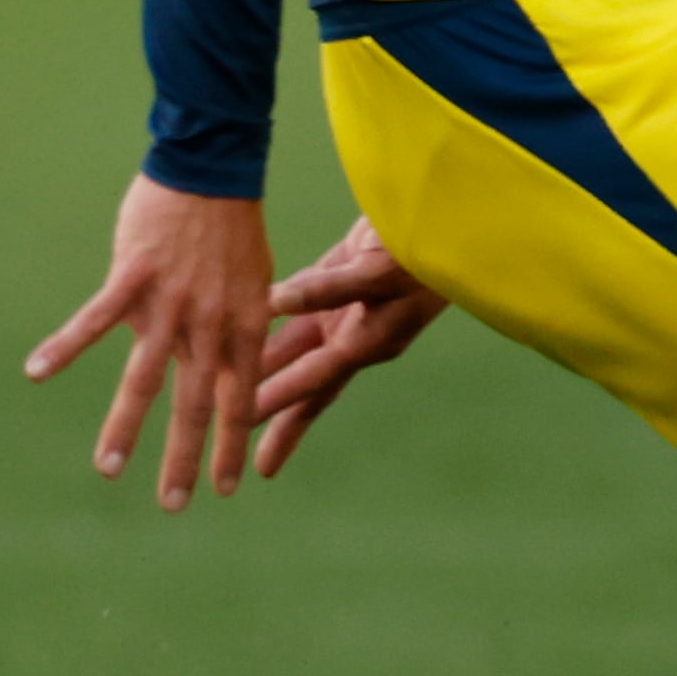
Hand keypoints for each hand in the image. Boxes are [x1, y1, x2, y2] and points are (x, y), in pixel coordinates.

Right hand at [27, 176, 274, 509]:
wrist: (212, 172)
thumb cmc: (231, 229)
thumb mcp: (256, 284)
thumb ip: (239, 330)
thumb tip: (230, 372)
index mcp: (244, 326)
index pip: (238, 400)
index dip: (230, 444)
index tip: (225, 489)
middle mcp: (210, 323)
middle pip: (194, 403)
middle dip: (184, 458)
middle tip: (174, 505)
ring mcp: (170, 303)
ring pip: (144, 378)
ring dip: (125, 427)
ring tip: (108, 470)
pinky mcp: (134, 277)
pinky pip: (94, 320)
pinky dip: (64, 346)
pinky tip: (36, 373)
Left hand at [254, 215, 446, 478]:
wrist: (448, 217)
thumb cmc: (423, 247)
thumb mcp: (378, 271)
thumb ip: (326, 288)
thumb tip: (272, 302)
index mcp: (368, 341)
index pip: (313, 378)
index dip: (276, 399)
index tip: (240, 424)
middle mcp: (355, 335)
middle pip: (304, 385)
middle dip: (273, 418)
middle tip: (237, 458)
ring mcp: (348, 312)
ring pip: (294, 352)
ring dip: (262, 375)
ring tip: (228, 406)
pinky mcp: (341, 283)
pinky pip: (298, 312)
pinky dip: (270, 324)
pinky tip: (244, 337)